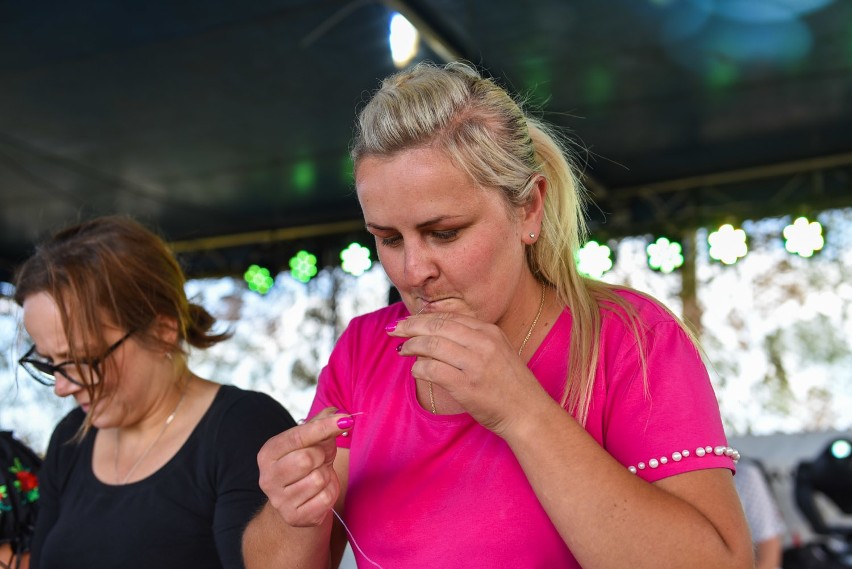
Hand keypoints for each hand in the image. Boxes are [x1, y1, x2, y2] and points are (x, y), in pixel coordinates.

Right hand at [256, 407, 348, 526]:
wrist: (298, 501)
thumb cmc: (306, 464)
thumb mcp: (312, 441)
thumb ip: (322, 423)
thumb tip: (339, 414)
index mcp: (268, 453)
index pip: (297, 436)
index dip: (323, 427)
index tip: (344, 419)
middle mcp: (267, 478)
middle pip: (307, 459)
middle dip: (321, 456)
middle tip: (319, 459)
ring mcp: (279, 501)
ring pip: (318, 479)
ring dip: (326, 475)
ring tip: (318, 476)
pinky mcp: (295, 517)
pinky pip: (325, 499)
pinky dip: (330, 492)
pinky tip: (320, 492)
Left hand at [390, 312, 545, 434]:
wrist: (527, 412)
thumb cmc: (509, 384)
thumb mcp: (497, 350)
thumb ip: (471, 339)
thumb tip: (435, 332)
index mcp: (489, 331)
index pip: (448, 317)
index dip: (422, 317)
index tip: (406, 322)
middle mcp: (483, 343)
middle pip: (436, 326)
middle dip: (410, 327)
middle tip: (394, 330)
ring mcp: (475, 364)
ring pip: (431, 345)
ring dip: (411, 346)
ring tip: (402, 350)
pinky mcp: (467, 386)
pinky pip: (432, 370)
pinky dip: (419, 368)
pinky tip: (416, 370)